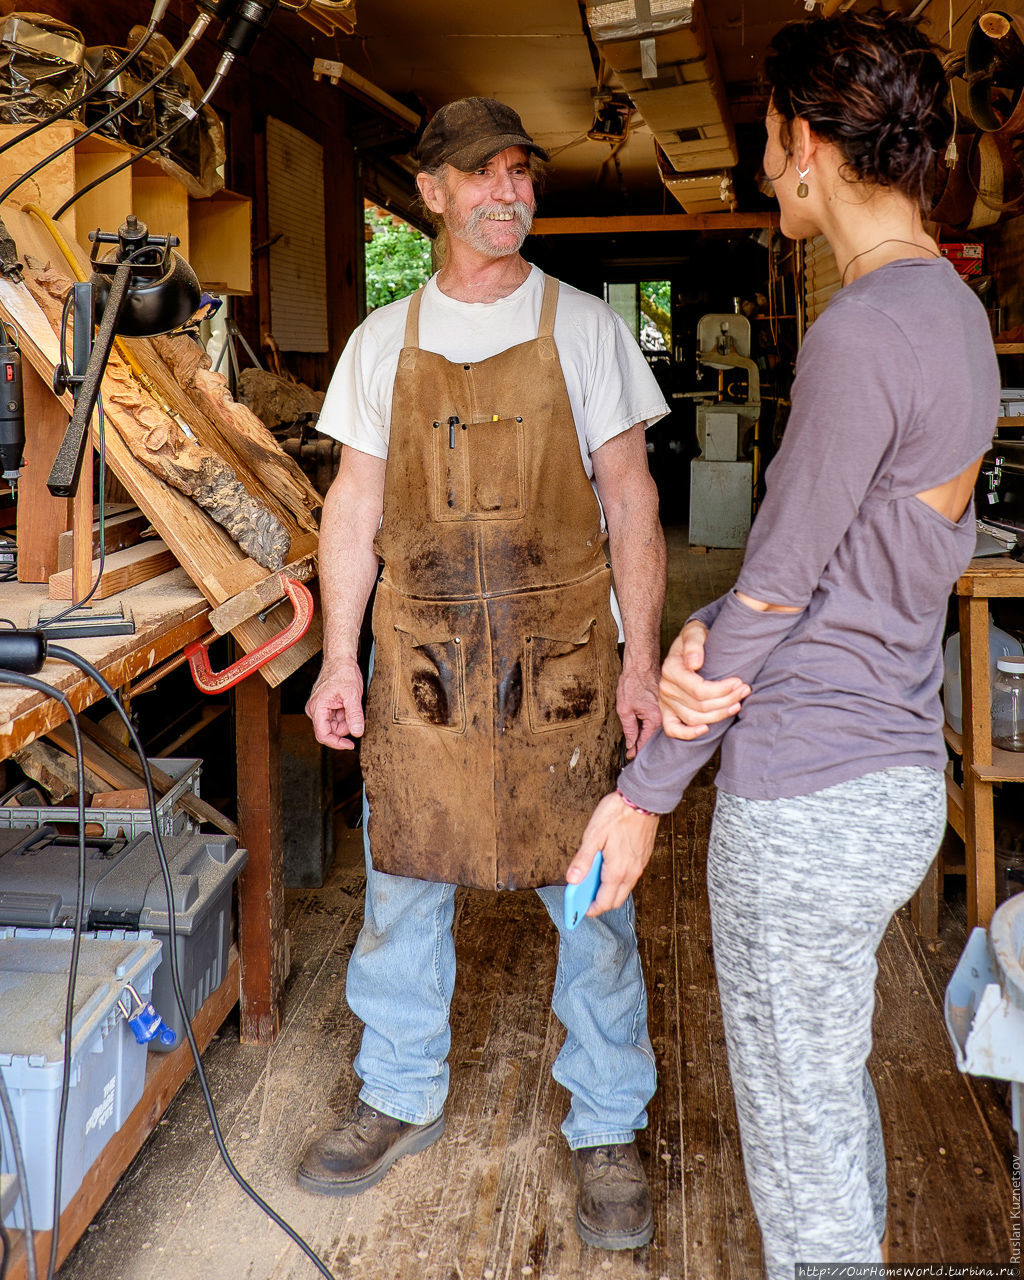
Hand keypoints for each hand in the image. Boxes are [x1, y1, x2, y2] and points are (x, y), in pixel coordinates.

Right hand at [305, 656, 364, 749]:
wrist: (340, 659)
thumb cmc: (343, 672)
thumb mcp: (353, 694)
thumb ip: (355, 715)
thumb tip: (357, 733)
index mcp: (317, 707)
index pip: (323, 735)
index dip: (337, 743)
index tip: (351, 745)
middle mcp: (314, 710)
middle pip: (330, 731)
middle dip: (344, 725)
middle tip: (353, 711)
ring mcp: (318, 708)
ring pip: (333, 725)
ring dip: (345, 719)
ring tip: (349, 703)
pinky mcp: (323, 706)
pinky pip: (334, 718)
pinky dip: (343, 714)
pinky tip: (346, 703)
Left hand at [566, 790, 658, 916]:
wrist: (643, 799)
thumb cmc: (617, 814)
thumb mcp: (593, 835)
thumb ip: (583, 860)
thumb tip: (572, 880)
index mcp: (617, 871)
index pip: (604, 902)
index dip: (590, 909)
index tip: (578, 910)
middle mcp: (631, 873)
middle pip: (615, 900)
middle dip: (599, 903)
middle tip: (583, 898)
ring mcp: (639, 866)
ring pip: (623, 889)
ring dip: (609, 891)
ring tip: (592, 882)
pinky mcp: (642, 858)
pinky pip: (630, 878)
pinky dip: (617, 881)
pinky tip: (606, 869)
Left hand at [616, 663, 661, 759]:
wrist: (642, 663)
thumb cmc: (633, 682)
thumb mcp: (625, 708)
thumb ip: (629, 728)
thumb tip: (631, 744)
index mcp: (655, 718)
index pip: (646, 741)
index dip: (637, 750)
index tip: (630, 756)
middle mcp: (665, 716)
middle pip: (653, 737)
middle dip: (643, 745)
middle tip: (631, 752)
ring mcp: (667, 709)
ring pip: (657, 729)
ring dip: (647, 735)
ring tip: (636, 742)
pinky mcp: (666, 704)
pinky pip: (660, 719)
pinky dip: (651, 725)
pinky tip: (643, 727)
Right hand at [659, 620, 748, 740]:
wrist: (688, 647)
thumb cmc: (695, 640)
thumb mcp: (695, 632)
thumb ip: (694, 643)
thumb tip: (694, 663)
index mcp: (671, 670)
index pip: (699, 690)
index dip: (722, 690)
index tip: (739, 682)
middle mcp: (666, 689)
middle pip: (700, 706)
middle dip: (727, 700)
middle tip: (744, 691)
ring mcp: (666, 702)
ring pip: (694, 719)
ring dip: (718, 715)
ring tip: (736, 705)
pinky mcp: (668, 712)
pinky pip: (673, 730)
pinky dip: (689, 733)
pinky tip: (707, 729)